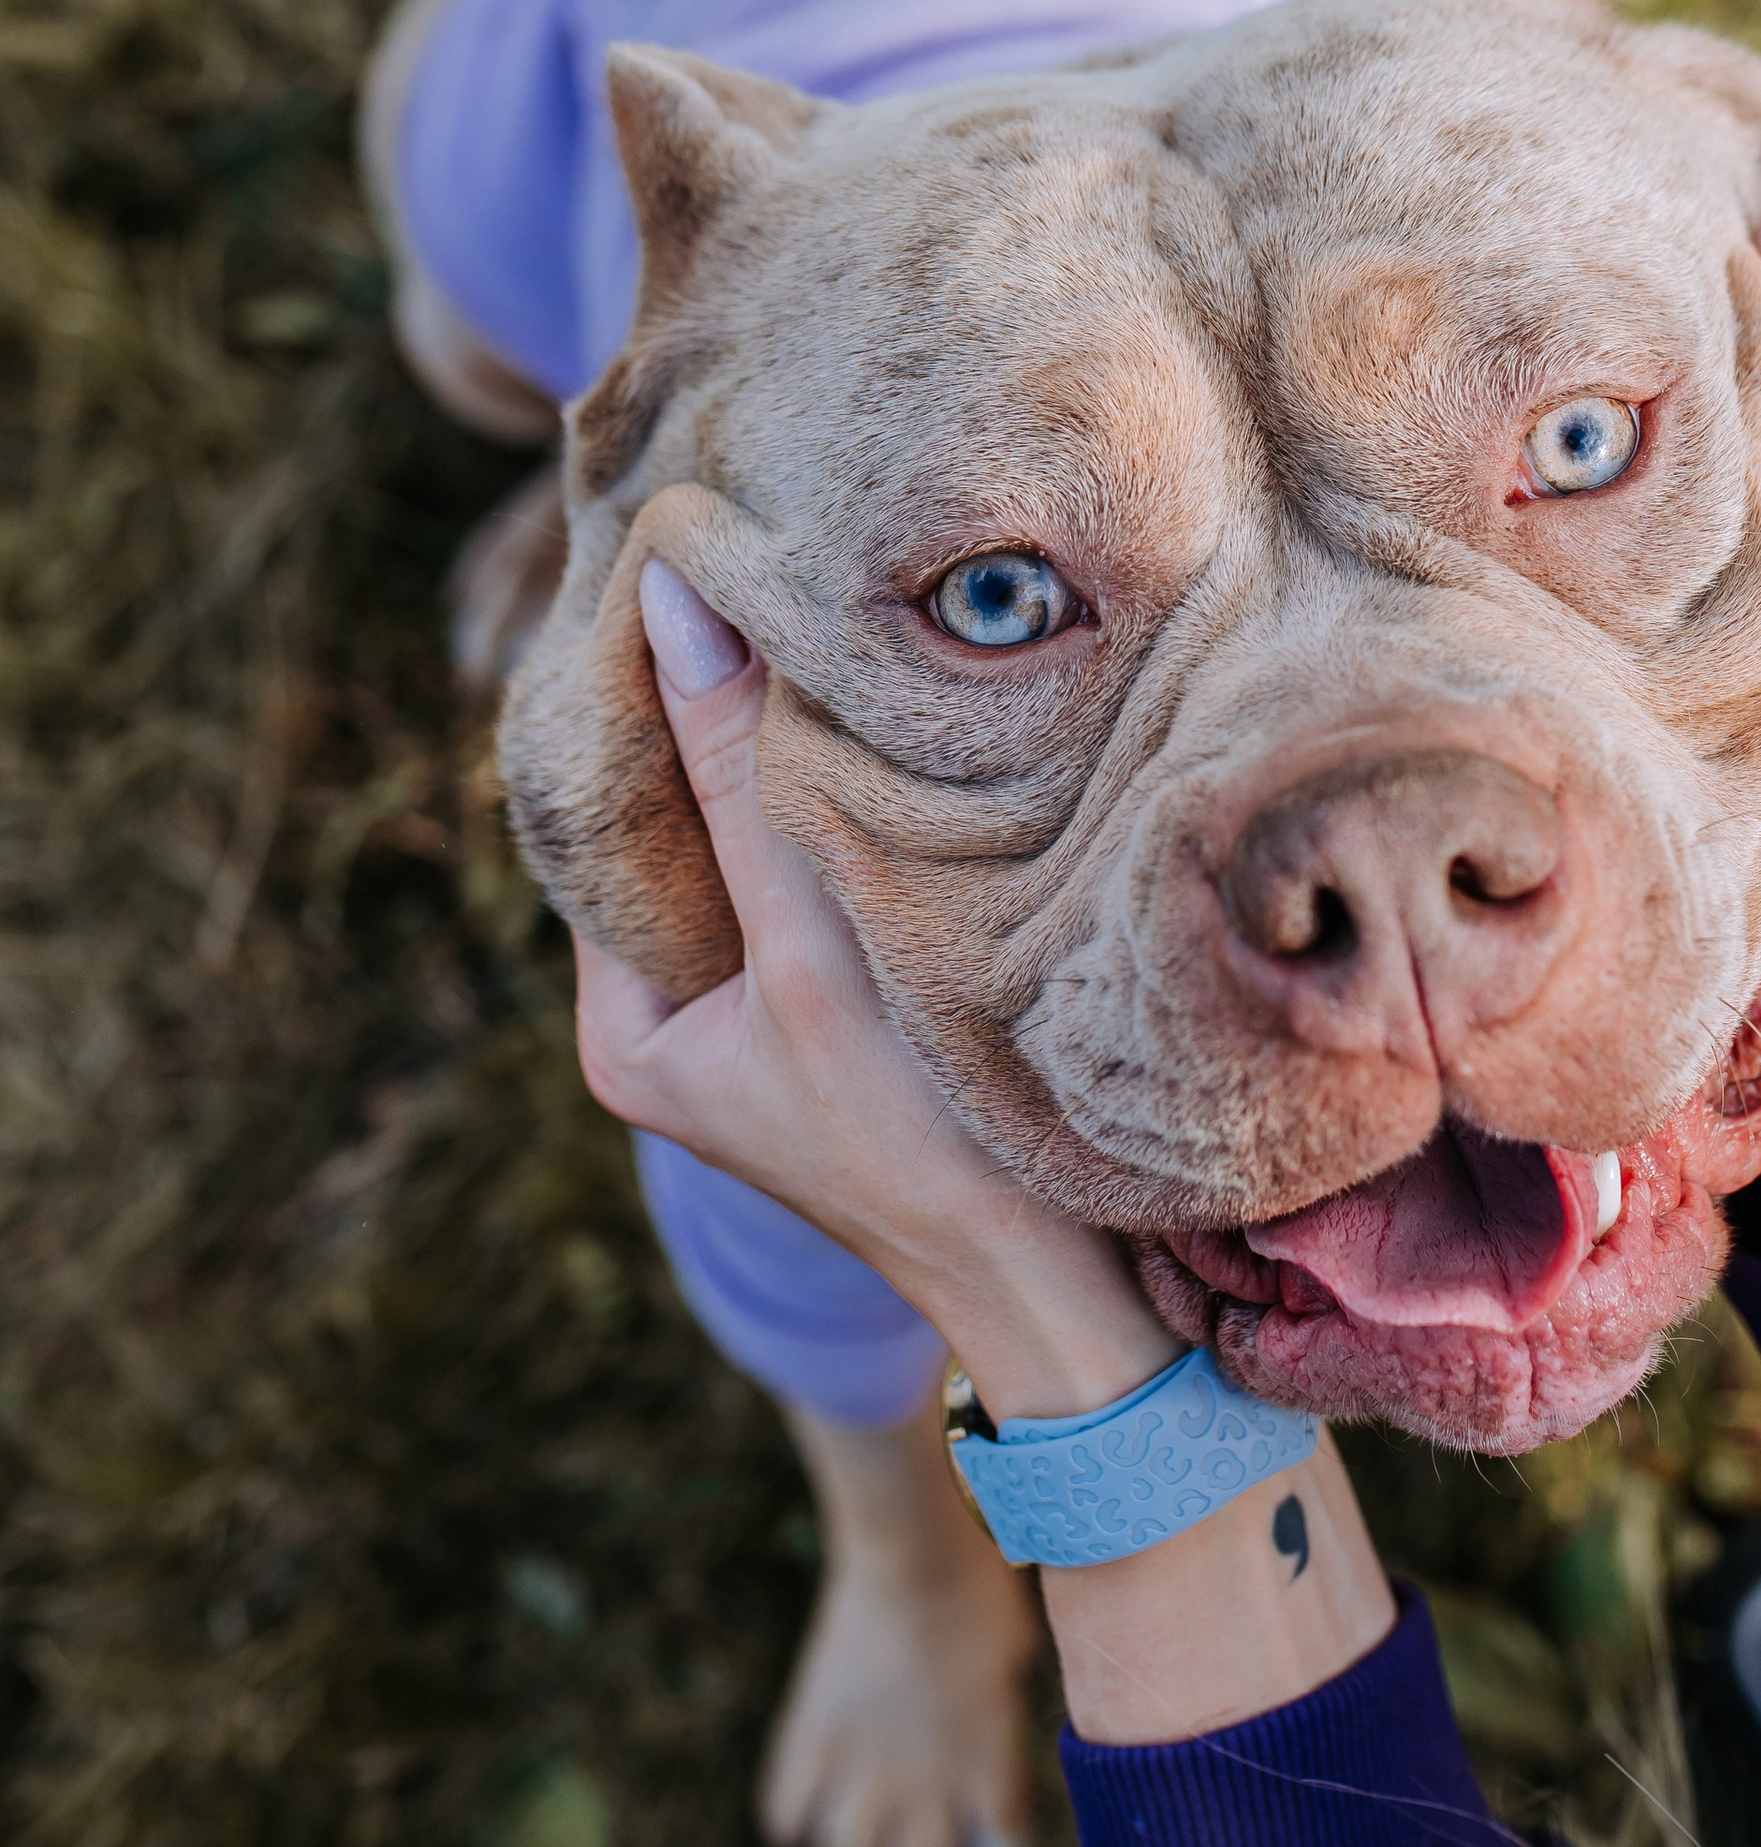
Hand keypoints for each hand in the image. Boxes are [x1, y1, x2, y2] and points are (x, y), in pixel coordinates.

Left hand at [572, 559, 1172, 1426]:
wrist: (1070, 1292)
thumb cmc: (927, 1146)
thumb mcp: (816, 949)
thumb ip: (747, 776)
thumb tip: (673, 599)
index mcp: (629, 1021)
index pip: (604, 812)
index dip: (633, 690)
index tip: (668, 556)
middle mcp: (686, 1011)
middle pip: (685, 815)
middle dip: (721, 705)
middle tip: (751, 554)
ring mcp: (776, 1004)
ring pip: (768, 828)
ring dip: (801, 741)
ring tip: (823, 605)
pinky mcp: (862, 993)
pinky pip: (833, 858)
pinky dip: (856, 790)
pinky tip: (895, 707)